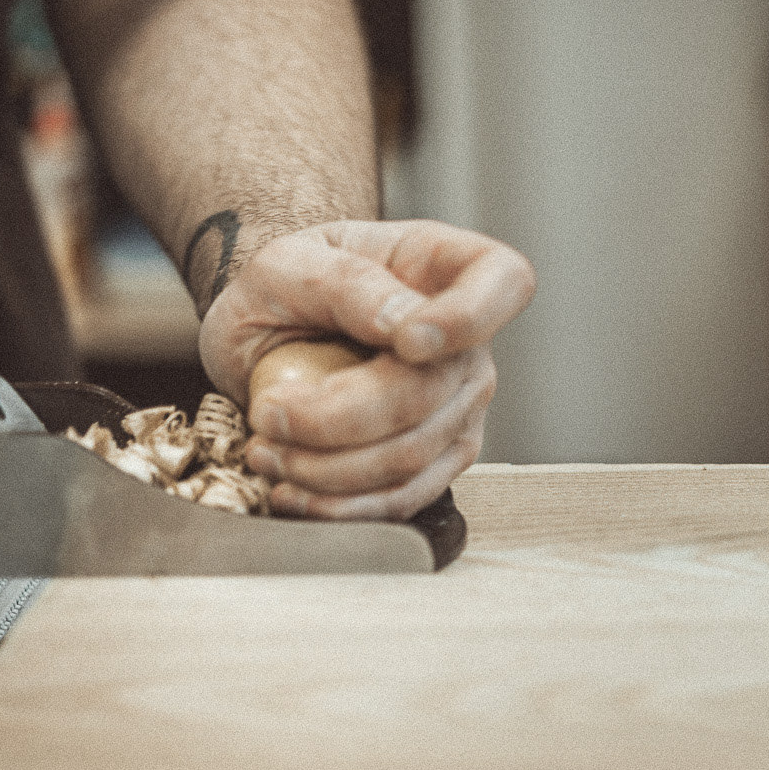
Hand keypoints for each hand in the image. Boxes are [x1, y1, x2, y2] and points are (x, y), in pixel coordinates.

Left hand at [198, 220, 535, 519]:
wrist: (267, 336)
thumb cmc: (284, 287)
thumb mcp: (288, 264)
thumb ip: (348, 284)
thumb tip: (404, 325)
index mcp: (446, 266)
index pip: (504, 282)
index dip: (467, 318)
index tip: (406, 342)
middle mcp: (469, 342)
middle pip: (430, 393)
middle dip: (335, 418)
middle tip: (267, 413)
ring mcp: (461, 405)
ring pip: (410, 456)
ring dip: (323, 468)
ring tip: (265, 450)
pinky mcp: (436, 460)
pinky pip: (401, 497)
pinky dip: (338, 505)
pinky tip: (291, 490)